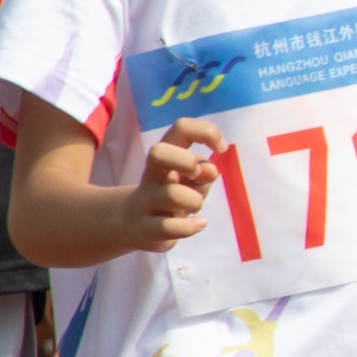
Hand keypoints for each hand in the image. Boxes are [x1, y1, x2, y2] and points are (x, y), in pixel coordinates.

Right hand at [126, 119, 220, 252]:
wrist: (134, 224)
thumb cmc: (174, 193)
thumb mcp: (192, 179)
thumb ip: (204, 171)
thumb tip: (210, 171)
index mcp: (166, 155)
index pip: (181, 128)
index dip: (206, 132)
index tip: (222, 149)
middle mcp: (152, 174)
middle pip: (158, 152)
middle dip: (186, 161)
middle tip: (197, 176)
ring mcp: (146, 201)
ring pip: (171, 194)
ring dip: (194, 200)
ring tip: (197, 206)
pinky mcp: (145, 228)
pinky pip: (168, 227)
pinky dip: (190, 226)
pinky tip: (200, 224)